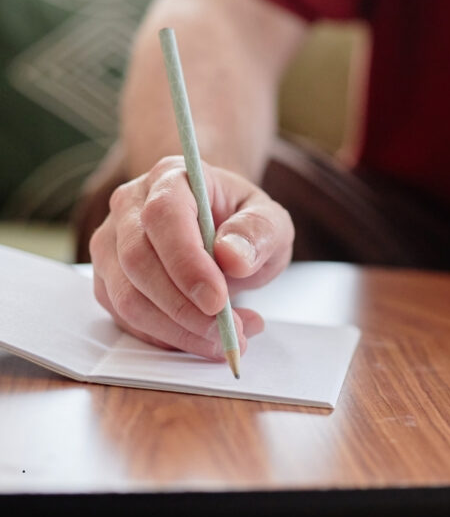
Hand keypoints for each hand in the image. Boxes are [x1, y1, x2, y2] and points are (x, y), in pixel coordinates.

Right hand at [90, 156, 293, 358]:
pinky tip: (203, 338)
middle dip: (185, 308)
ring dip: (178, 330)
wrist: (223, 233)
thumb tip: (232, 255)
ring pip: (127, 298)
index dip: (187, 262)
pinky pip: (127, 320)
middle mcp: (130, 206)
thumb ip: (259, 232)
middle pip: (138, 261)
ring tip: (227, 338)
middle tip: (230, 332)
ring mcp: (112, 244)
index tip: (219, 300)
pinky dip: (167, 338)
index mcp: (171, 178)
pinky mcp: (109, 281)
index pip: (164, 216)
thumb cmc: (244, 224)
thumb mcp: (272, 222)